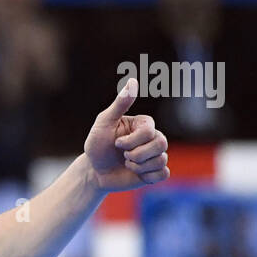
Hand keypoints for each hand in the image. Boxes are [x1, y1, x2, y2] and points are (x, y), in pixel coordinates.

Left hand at [84, 77, 170, 191]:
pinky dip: (146, 176)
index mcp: (143, 124)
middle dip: (137, 154)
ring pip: (161, 160)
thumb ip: (120, 104)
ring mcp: (155, 155)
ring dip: (138, 166)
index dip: (131, 141)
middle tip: (123, 155)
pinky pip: (163, 174)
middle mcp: (153, 138)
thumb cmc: (97, 145)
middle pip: (161, 144)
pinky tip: (135, 174)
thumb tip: (132, 81)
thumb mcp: (104, 123)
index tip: (115, 143)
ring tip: (126, 164)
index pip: (149, 131)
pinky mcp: (155, 171)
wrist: (94, 171)